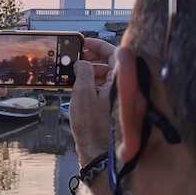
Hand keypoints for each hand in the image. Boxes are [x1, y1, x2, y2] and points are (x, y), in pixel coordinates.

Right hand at [70, 38, 115, 164]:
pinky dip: (91, 84)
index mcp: (119, 80)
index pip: (113, 53)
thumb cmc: (92, 126)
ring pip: (105, 77)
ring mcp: (117, 97)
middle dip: (92, 59)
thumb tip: (82, 62)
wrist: (96, 151)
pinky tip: (78, 87)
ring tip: (73, 73)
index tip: (83, 43)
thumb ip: (83, 72)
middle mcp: (122, 87)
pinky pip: (102, 88)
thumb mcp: (82, 93)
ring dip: (90, 72)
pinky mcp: (111, 107)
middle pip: (109, 64)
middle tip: (75, 58)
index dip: (97, 45)